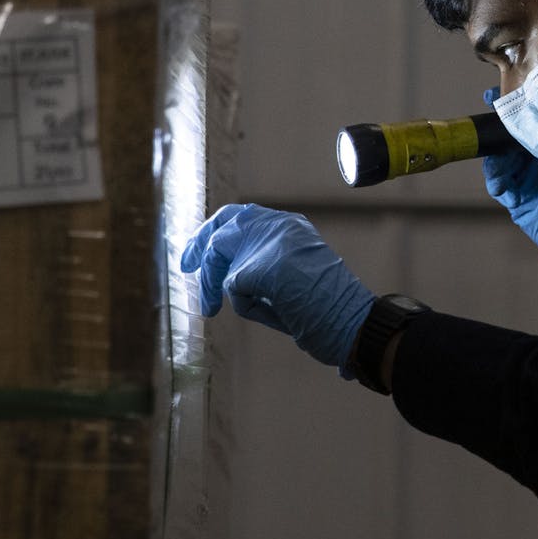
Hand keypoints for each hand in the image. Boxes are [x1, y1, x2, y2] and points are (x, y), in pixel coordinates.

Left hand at [180, 204, 373, 369]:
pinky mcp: (261, 265)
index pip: (242, 217)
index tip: (200, 255)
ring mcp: (271, 242)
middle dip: (200, 243)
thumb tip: (226, 278)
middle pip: (224, 223)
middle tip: (186, 265)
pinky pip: (232, 284)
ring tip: (210, 307)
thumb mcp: (293, 278)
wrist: (352, 321)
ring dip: (212, 281)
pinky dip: (243, 303)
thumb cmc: (326, 310)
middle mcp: (279, 225)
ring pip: (221, 251)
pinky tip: (269, 311)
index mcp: (290, 226)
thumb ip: (262, 268)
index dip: (217, 233)